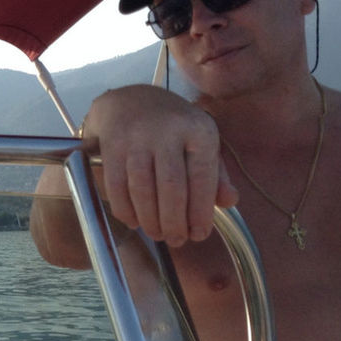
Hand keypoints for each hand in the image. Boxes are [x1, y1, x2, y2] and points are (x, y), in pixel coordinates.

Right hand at [81, 85, 237, 246]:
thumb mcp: (199, 142)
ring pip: (143, 190)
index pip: (202, 178)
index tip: (199, 234)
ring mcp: (136, 137)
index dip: (201, 212)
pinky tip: (134, 221)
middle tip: (176, 240)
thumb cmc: (171, 128)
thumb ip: (215, 174)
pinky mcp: (112, 145)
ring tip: (157, 233)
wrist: (127, 100)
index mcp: (198, 129)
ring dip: (150, 220)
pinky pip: (117, 186)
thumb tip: (229, 202)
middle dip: (174, 222)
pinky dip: (125, 210)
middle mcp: (168, 130)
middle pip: (172, 188)